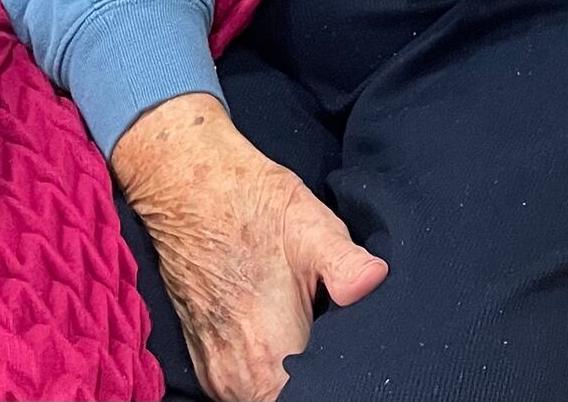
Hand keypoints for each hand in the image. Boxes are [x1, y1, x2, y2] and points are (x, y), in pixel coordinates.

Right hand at [111, 94, 386, 401]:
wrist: (189, 187)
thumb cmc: (254, 204)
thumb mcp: (312, 227)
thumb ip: (347, 266)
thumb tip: (378, 281)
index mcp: (268, 360)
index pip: (316, 394)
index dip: (341, 376)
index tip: (352, 344)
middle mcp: (236, 381)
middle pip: (291, 396)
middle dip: (320, 371)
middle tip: (336, 325)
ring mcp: (216, 375)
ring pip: (266, 393)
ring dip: (292, 369)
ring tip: (314, 324)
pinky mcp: (205, 362)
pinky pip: (245, 384)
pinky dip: (268, 366)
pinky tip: (287, 327)